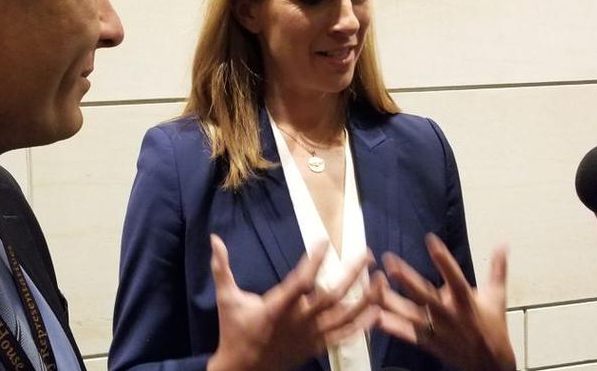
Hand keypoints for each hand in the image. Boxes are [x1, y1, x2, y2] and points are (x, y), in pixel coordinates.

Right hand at [207, 234, 377, 370]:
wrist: (244, 370)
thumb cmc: (234, 331)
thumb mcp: (226, 298)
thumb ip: (222, 268)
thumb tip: (214, 238)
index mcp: (277, 308)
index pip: (301, 281)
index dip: (314, 260)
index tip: (324, 241)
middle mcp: (299, 321)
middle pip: (333, 296)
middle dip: (352, 274)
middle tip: (365, 253)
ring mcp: (311, 336)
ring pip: (345, 317)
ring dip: (366, 298)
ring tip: (382, 279)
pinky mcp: (316, 346)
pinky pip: (345, 335)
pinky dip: (363, 324)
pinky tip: (376, 310)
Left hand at [371, 234, 515, 370]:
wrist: (490, 365)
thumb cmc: (493, 326)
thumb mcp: (497, 297)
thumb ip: (497, 270)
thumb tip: (503, 244)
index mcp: (467, 301)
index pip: (455, 277)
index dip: (444, 259)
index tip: (431, 240)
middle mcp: (450, 315)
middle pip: (426, 296)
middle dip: (407, 280)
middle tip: (390, 263)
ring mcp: (438, 330)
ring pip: (411, 314)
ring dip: (391, 300)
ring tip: (374, 283)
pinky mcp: (429, 342)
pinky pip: (407, 334)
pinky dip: (391, 325)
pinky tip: (374, 314)